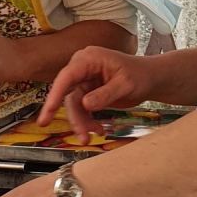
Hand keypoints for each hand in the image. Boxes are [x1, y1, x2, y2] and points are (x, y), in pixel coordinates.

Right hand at [38, 47, 159, 141]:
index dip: (55, 96)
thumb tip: (85, 104)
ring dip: (81, 123)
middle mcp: (82, 67)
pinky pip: (81, 109)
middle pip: (68, 95)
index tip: (47, 114)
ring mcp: (84, 79)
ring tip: (92, 137)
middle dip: (74, 118)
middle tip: (82, 137)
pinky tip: (98, 130)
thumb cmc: (140, 76)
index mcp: (89, 59)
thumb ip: (106, 94)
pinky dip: (88, 121)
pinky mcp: (87, 91)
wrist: (150, 79)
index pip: (66, 77)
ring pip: (74, 105)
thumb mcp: (126, 85)